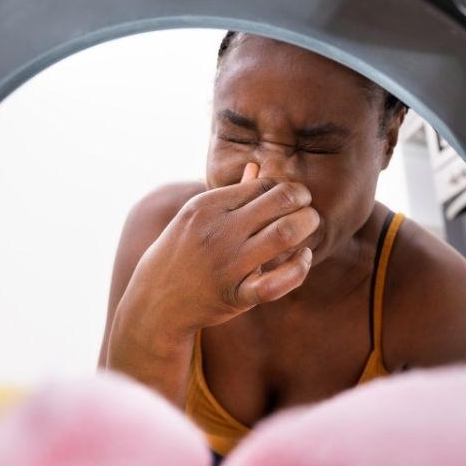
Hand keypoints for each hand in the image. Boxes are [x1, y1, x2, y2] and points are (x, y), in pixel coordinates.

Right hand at [122, 162, 319, 335]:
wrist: (155, 298)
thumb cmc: (184, 251)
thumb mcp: (198, 216)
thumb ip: (232, 193)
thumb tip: (257, 167)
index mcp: (208, 206)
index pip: (264, 184)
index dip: (286, 188)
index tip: (293, 198)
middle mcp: (218, 231)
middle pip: (280, 201)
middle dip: (304, 202)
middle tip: (308, 209)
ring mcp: (227, 264)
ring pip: (284, 234)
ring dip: (307, 225)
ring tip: (310, 227)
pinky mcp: (235, 296)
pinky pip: (276, 284)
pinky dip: (299, 269)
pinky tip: (304, 258)